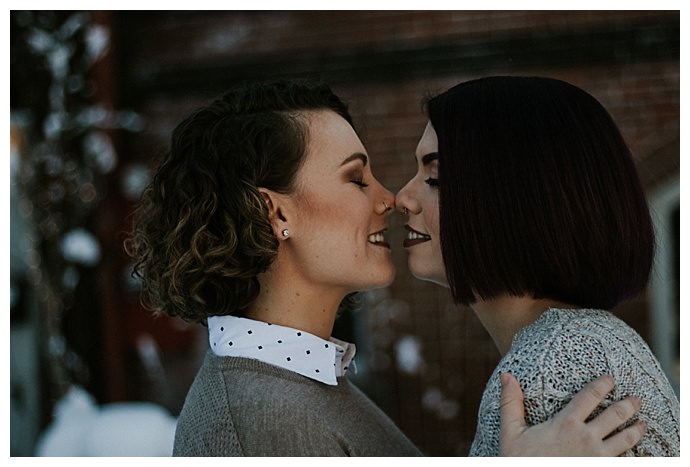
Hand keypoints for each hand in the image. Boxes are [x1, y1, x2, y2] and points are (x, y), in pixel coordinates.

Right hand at [498, 373, 645, 455]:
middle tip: (636, 400)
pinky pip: (625, 462)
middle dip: (629, 405)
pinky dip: (636, 457)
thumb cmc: (520, 462)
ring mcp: (597, 458)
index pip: (590, 396)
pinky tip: (640, 454)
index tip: (611, 379)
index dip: (603, 384)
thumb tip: (507, 376)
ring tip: (642, 424)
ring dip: (637, 430)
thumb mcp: (511, 433)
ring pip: (626, 440)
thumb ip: (511, 404)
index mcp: (566, 424)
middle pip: (615, 415)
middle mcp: (586, 439)